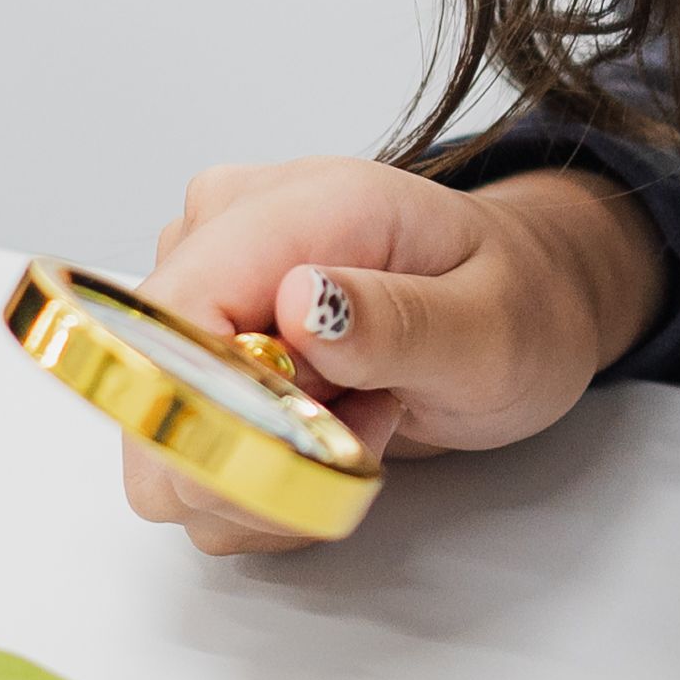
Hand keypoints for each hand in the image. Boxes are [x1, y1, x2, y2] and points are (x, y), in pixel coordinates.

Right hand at [118, 156, 664, 555]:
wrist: (526, 299)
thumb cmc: (518, 302)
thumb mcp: (491, 326)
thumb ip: (398, 322)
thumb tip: (300, 302)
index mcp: (296, 204)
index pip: (169, 315)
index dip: (212, 413)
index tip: (313, 442)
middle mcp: (224, 233)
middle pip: (154, 391)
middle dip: (257, 451)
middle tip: (364, 423)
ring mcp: (206, 288)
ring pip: (165, 440)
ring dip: (267, 468)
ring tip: (360, 416)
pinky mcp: (202, 342)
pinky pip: (188, 454)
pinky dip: (262, 474)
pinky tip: (331, 427)